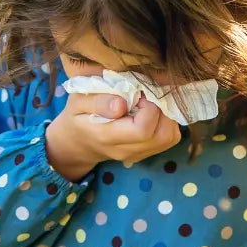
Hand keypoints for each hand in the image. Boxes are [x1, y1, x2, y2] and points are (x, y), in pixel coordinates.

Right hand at [45, 93, 180, 181]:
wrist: (76, 142)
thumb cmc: (77, 115)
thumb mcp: (78, 101)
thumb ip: (98, 101)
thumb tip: (121, 105)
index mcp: (107, 136)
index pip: (143, 128)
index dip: (150, 106)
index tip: (140, 91)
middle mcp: (125, 150)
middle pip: (163, 135)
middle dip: (163, 109)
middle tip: (149, 95)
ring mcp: (137, 154)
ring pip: (170, 137)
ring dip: (168, 115)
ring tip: (151, 102)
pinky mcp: (146, 153)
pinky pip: (168, 139)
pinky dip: (168, 122)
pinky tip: (153, 111)